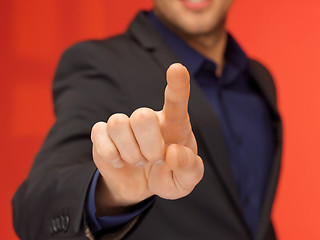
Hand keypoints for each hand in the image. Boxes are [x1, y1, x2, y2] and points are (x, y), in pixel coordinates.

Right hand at [91, 63, 203, 215]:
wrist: (141, 186)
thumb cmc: (167, 175)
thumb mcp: (185, 181)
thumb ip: (189, 169)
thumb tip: (172, 152)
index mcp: (173, 123)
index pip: (176, 99)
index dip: (177, 84)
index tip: (177, 68)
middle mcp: (148, 118)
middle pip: (142, 116)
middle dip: (149, 147)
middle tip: (155, 159)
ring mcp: (124, 124)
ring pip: (118, 123)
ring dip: (130, 153)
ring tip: (138, 160)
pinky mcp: (103, 133)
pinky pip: (100, 136)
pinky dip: (111, 156)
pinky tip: (119, 161)